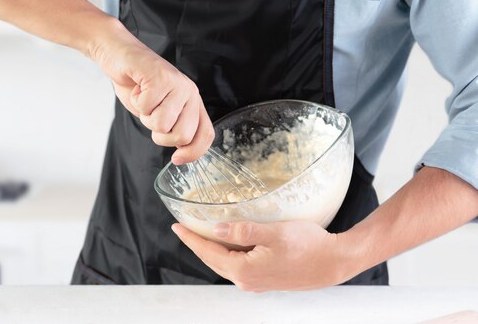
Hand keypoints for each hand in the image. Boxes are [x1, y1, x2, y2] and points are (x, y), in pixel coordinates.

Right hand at [89, 19, 213, 163]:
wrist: (119, 56)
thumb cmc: (138, 86)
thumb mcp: (159, 112)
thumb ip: (173, 128)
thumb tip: (182, 156)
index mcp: (194, 103)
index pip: (206, 135)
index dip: (193, 153)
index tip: (176, 159)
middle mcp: (190, 93)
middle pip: (182, 135)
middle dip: (159, 134)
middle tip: (152, 115)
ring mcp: (177, 84)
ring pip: (161, 123)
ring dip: (145, 115)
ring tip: (145, 99)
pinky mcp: (160, 77)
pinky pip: (146, 106)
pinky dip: (136, 101)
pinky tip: (138, 88)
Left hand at [172, 221, 353, 291]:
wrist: (334, 263)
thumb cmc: (307, 245)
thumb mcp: (273, 232)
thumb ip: (243, 231)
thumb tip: (216, 229)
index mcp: (244, 270)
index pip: (208, 252)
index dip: (191, 238)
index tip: (176, 226)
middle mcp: (247, 280)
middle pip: (213, 260)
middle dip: (197, 244)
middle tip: (184, 228)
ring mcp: (256, 282)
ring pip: (225, 264)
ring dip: (212, 250)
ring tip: (202, 234)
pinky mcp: (266, 279)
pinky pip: (238, 266)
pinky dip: (228, 254)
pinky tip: (229, 244)